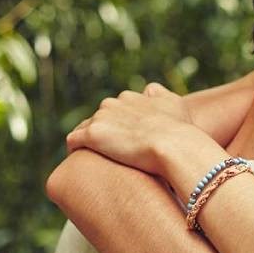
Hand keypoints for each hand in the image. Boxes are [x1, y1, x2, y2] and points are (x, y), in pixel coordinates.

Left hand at [66, 83, 214, 175]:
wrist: (174, 144)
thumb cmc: (180, 130)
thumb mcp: (175, 104)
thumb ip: (161, 94)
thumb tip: (149, 89)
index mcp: (130, 97)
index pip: (114, 109)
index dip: (118, 125)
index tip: (124, 140)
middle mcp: (113, 103)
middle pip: (99, 118)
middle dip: (103, 132)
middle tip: (111, 154)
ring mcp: (101, 118)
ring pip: (84, 128)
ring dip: (88, 142)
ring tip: (94, 160)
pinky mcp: (93, 135)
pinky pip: (73, 141)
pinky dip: (75, 150)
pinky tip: (81, 163)